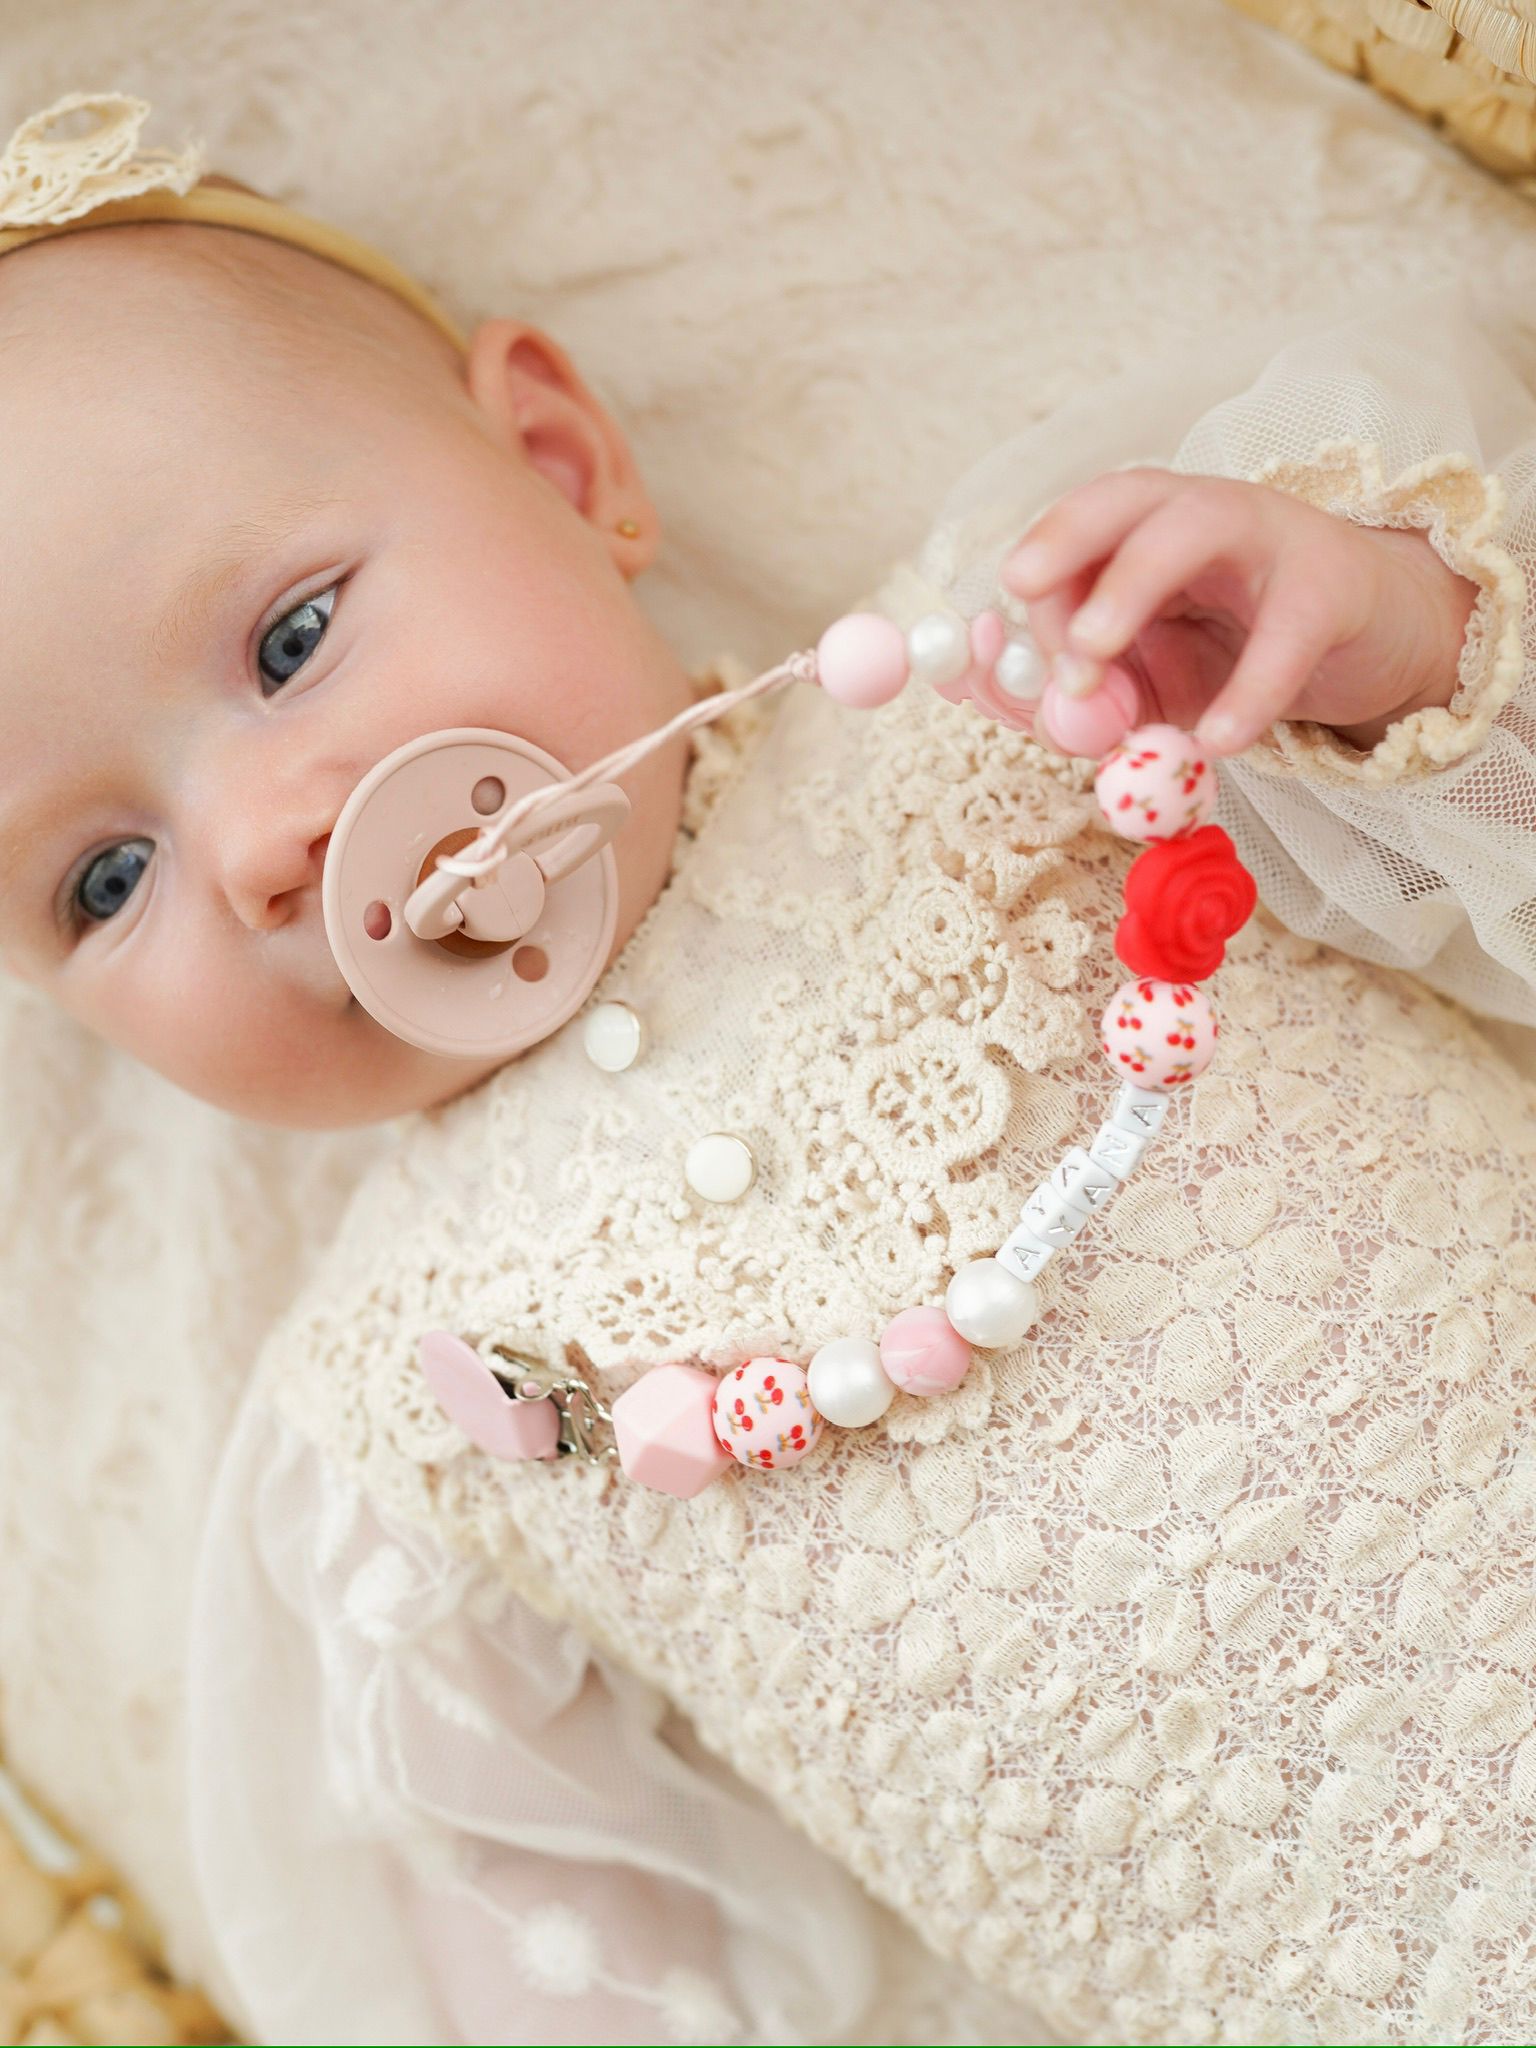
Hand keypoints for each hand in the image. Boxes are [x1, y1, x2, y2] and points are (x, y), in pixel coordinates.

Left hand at [1001, 468, 1477, 755]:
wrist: (1367, 644)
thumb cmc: (1239, 655)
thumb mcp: (1147, 682)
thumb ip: (1083, 699)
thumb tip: (1023, 712)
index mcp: (1142, 528)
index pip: (1072, 530)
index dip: (1030, 580)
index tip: (988, 641)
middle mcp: (1197, 513)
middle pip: (1122, 497)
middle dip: (1064, 543)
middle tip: (1023, 595)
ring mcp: (1269, 538)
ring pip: (1193, 529)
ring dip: (1130, 587)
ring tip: (1092, 662)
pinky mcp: (1331, 587)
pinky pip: (1285, 635)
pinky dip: (1250, 691)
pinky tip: (1220, 740)